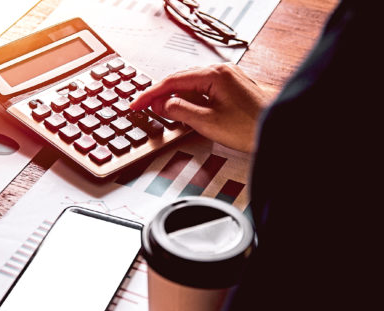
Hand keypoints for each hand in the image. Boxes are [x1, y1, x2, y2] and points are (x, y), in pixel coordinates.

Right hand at [131, 63, 268, 152]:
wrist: (279, 133)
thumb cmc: (252, 128)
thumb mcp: (208, 123)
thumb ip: (180, 111)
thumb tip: (163, 104)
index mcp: (215, 75)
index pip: (173, 81)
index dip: (151, 94)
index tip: (136, 103)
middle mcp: (222, 72)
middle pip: (181, 80)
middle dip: (160, 94)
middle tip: (142, 107)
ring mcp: (228, 80)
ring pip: (191, 86)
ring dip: (174, 98)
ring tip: (159, 111)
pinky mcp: (231, 90)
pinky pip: (203, 91)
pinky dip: (189, 101)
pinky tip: (182, 110)